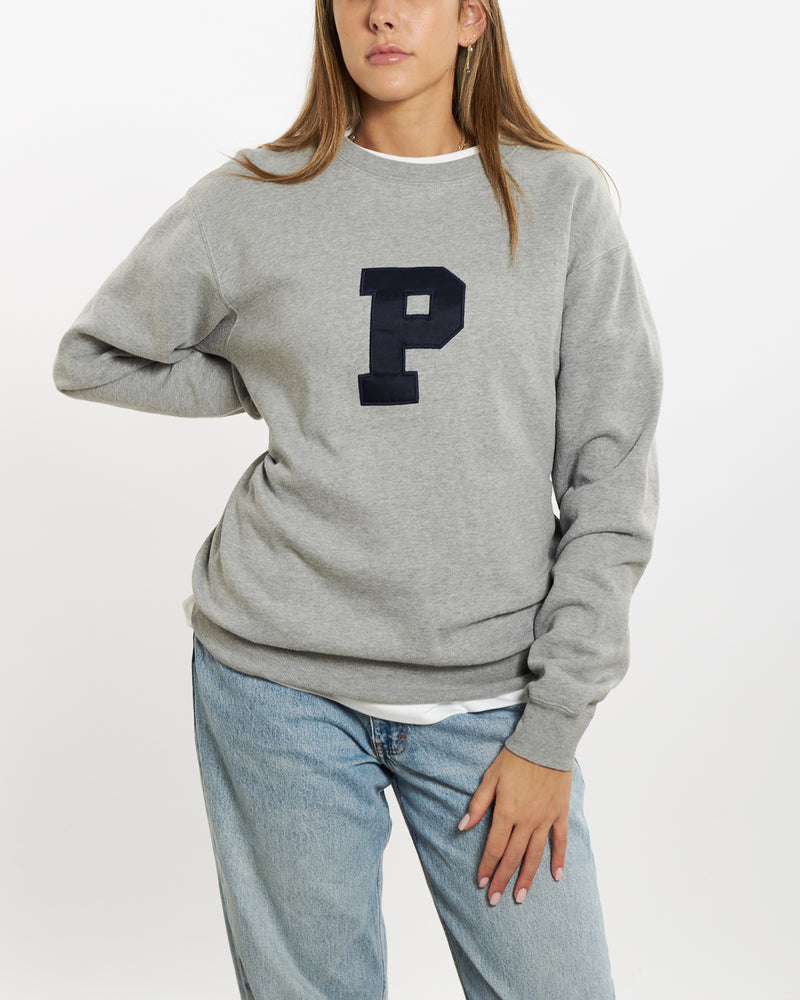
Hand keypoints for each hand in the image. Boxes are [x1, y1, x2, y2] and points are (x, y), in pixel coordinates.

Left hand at [457, 746, 571, 904]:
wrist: (545, 743)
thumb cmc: (515, 758)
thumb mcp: (490, 777)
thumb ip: (478, 804)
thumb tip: (463, 827)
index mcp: (507, 812)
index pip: (494, 847)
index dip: (487, 866)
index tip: (481, 883)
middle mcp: (527, 820)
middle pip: (512, 857)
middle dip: (502, 879)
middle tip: (495, 899)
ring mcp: (545, 819)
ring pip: (535, 855)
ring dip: (527, 878)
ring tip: (520, 897)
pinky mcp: (560, 813)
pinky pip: (560, 841)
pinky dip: (558, 859)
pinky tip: (555, 876)